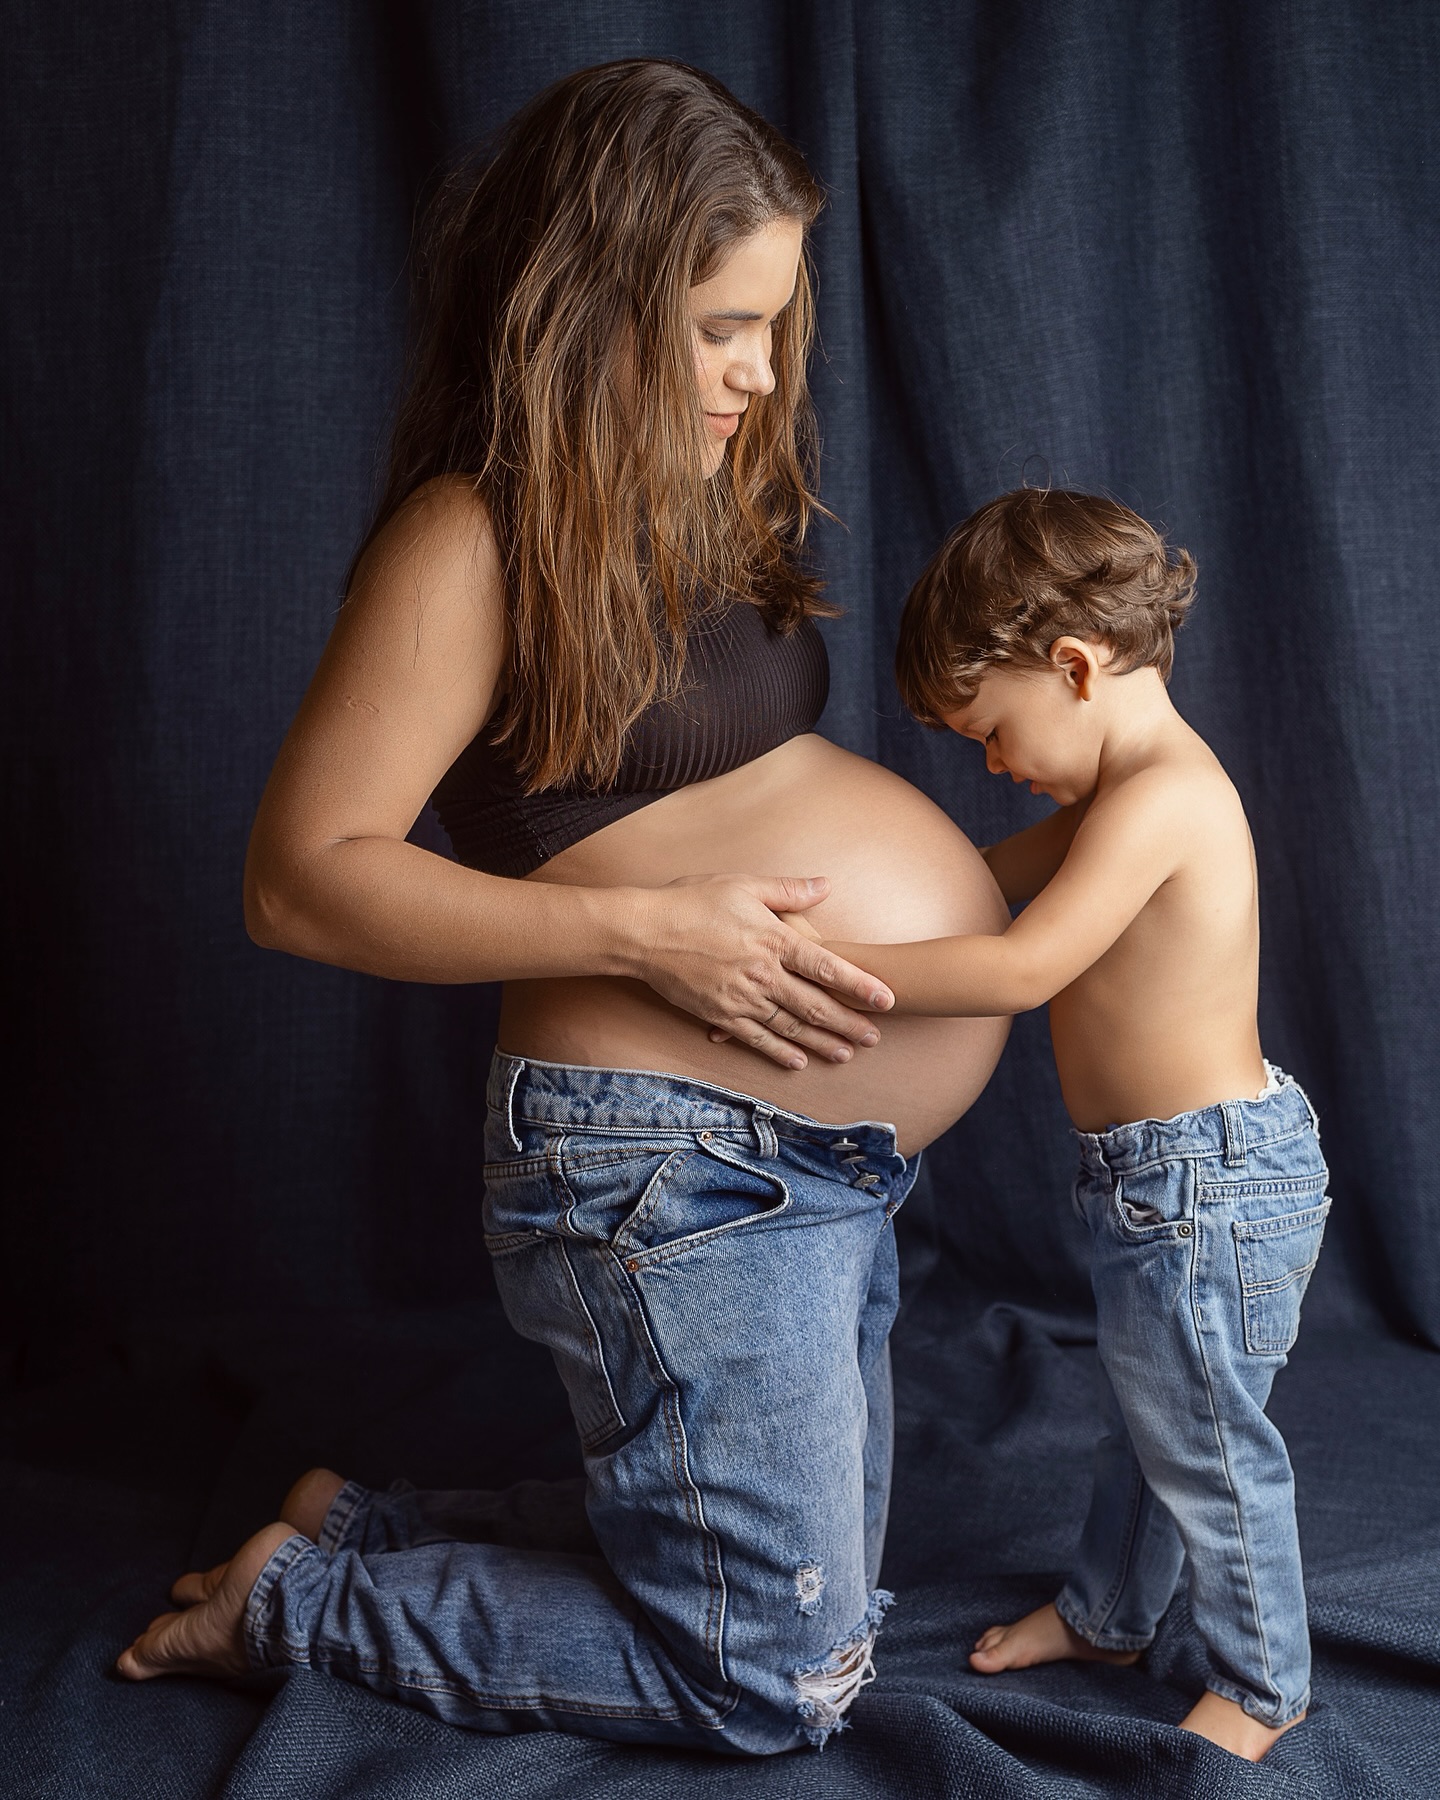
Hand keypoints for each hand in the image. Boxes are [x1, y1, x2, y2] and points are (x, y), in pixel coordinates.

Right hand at [628, 875, 892, 1069]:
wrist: (644, 932)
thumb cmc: (693, 901)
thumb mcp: (743, 885)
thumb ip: (788, 890)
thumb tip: (826, 885)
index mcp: (773, 940)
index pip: (828, 966)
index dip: (860, 984)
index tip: (887, 998)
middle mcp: (763, 974)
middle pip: (815, 1005)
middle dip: (848, 1023)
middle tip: (875, 1038)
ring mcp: (741, 999)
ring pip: (790, 1027)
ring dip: (821, 1042)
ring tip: (847, 1053)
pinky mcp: (720, 1015)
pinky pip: (756, 1039)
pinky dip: (779, 1052)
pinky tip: (799, 1061)